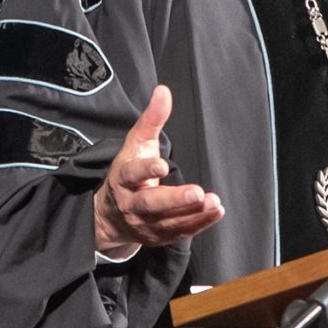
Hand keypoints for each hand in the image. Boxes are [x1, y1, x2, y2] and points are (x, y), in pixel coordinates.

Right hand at [93, 85, 222, 254]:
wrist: (110, 215)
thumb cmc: (128, 172)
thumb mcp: (136, 144)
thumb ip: (151, 119)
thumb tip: (164, 91)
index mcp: (123, 178)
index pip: (132, 174)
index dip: (146, 170)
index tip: (162, 165)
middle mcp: (131, 203)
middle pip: (151, 204)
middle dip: (174, 200)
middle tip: (197, 193)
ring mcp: (145, 223)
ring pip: (168, 222)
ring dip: (193, 214)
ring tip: (214, 202)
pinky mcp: (159, 236)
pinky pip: (180, 232)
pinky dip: (199, 223)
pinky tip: (216, 211)